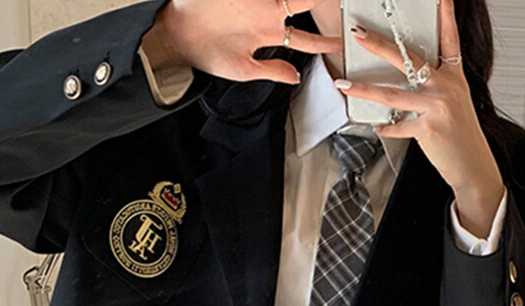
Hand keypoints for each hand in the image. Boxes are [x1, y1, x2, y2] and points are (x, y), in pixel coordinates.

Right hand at [143, 0, 342, 85]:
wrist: (179, 36)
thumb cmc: (208, 55)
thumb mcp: (244, 70)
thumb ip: (272, 70)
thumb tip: (296, 78)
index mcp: (270, 34)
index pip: (307, 39)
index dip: (327, 41)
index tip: (346, 42)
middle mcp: (268, 13)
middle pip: (306, 3)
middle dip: (324, 2)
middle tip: (345, 3)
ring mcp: (257, 0)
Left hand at [334, 0, 504, 235]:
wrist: (472, 164)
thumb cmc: (460, 133)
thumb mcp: (453, 102)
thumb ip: (432, 87)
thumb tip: (405, 78)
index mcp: (454, 76)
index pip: (449, 39)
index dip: (445, 16)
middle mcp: (446, 87)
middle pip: (408, 60)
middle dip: (380, 45)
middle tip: (359, 35)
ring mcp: (436, 107)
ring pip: (393, 94)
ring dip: (364, 89)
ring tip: (344, 84)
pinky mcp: (427, 129)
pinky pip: (397, 127)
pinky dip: (386, 129)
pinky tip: (379, 128)